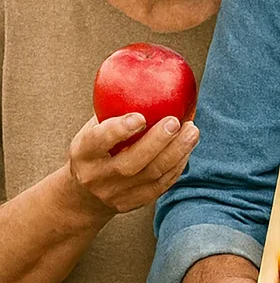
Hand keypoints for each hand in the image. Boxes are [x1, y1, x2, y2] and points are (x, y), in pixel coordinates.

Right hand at [66, 114, 199, 214]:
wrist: (84, 194)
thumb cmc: (95, 149)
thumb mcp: (92, 130)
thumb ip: (113, 111)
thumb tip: (148, 80)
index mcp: (83, 153)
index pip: (98, 142)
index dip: (119, 130)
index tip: (141, 117)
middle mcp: (98, 176)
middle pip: (132, 162)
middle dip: (157, 142)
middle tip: (176, 121)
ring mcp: (116, 194)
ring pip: (152, 175)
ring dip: (177, 151)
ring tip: (192, 131)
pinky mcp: (133, 203)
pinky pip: (161, 185)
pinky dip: (178, 165)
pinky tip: (188, 148)